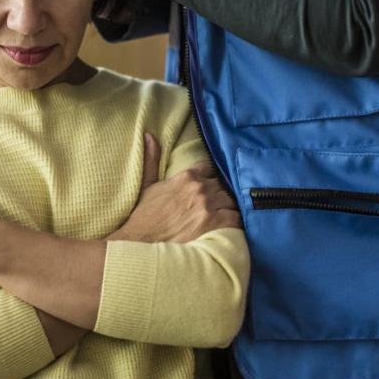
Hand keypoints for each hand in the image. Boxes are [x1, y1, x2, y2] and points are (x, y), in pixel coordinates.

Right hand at [111, 133, 240, 242]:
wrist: (141, 242)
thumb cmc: (144, 216)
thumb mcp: (146, 185)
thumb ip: (151, 159)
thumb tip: (149, 135)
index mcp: (186, 177)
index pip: (210, 168)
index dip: (211, 178)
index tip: (212, 187)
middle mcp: (200, 188)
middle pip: (224, 185)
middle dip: (222, 194)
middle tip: (220, 205)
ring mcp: (209, 206)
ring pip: (233, 200)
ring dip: (230, 207)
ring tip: (227, 216)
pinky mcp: (216, 224)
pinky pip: (236, 218)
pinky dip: (236, 222)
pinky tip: (232, 228)